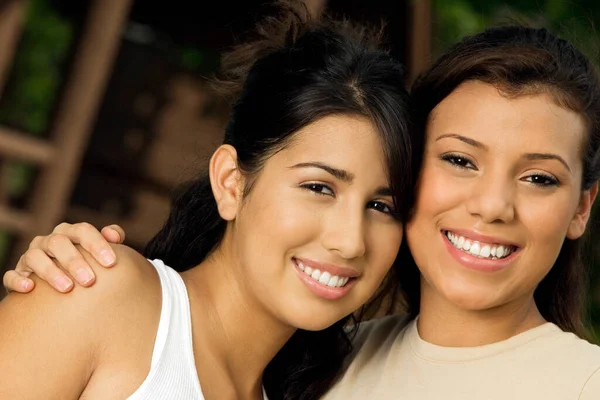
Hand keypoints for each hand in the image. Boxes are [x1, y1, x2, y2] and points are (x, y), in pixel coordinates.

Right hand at [3, 223, 125, 292]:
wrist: (60, 286)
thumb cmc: (87, 264)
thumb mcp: (99, 251)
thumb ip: (111, 239)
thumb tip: (114, 235)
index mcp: (70, 233)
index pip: (82, 230)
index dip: (97, 244)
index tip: (111, 263)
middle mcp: (49, 242)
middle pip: (58, 242)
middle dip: (74, 261)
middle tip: (90, 280)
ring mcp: (30, 257)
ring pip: (34, 256)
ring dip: (51, 271)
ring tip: (67, 288)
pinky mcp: (17, 275)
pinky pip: (11, 275)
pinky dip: (18, 280)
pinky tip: (30, 288)